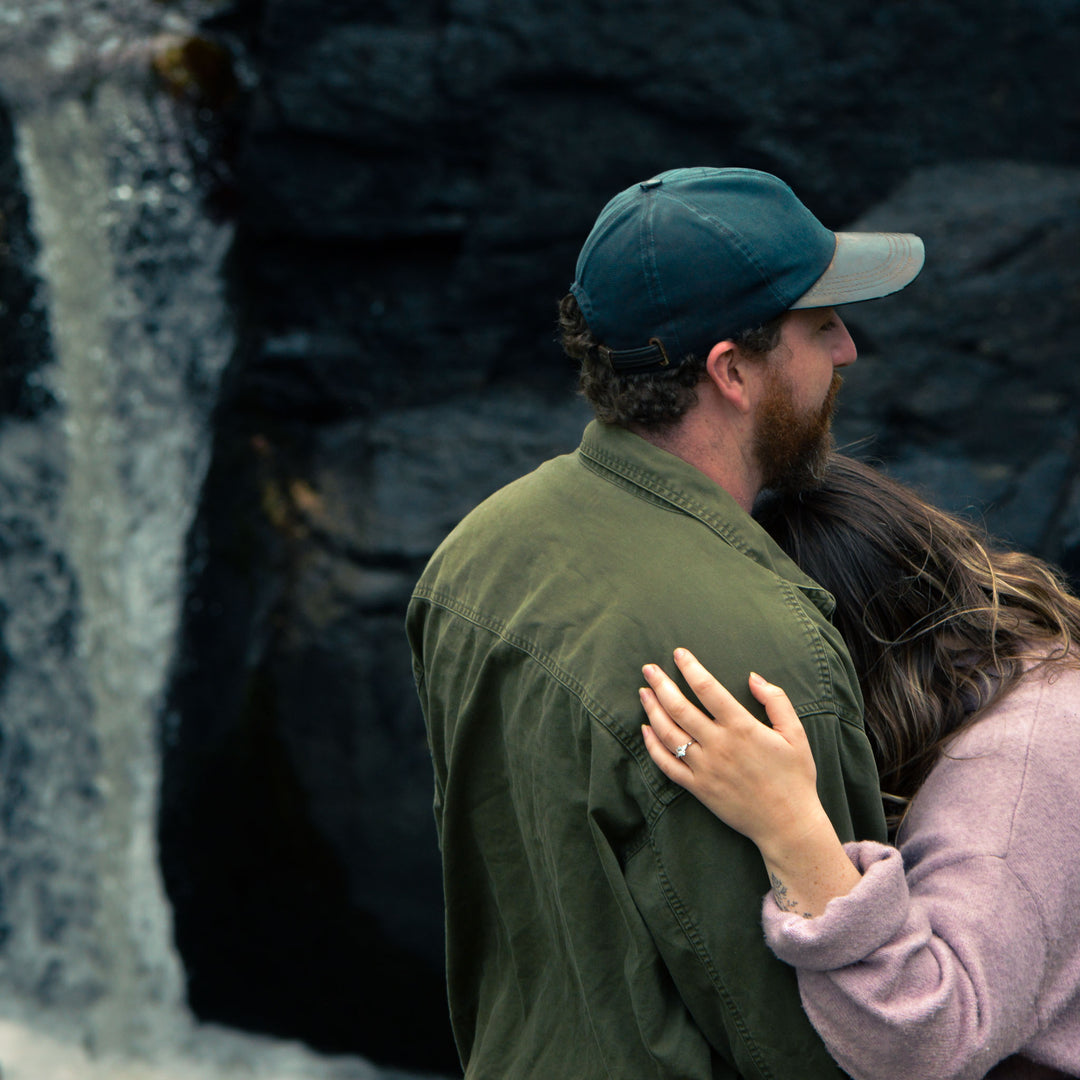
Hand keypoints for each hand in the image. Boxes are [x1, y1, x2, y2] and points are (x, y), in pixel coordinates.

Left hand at [639, 649, 830, 862]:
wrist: (788, 824)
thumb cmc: (795, 777)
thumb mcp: (795, 734)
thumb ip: (776, 701)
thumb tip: (753, 677)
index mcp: (742, 727)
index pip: (708, 688)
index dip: (690, 668)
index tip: (678, 653)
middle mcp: (719, 745)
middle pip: (679, 708)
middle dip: (661, 684)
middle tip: (648, 668)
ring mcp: (705, 768)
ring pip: (668, 733)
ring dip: (652, 710)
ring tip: (643, 692)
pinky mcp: (698, 788)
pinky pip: (667, 764)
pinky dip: (652, 746)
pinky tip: (646, 730)